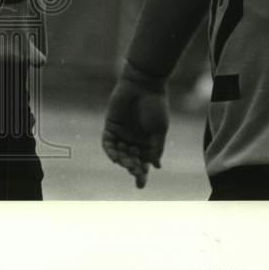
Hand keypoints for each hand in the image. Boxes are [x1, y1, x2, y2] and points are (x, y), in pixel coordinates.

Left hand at [101, 66, 169, 188]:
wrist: (143, 85)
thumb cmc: (155, 106)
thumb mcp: (160, 129)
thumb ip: (156, 147)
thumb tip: (156, 166)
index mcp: (147, 141)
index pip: (143, 161)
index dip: (142, 173)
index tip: (141, 185)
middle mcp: (133, 139)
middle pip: (131, 159)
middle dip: (133, 169)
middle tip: (136, 175)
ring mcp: (121, 133)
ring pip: (120, 154)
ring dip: (123, 161)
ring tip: (128, 165)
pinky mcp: (110, 126)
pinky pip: (108, 144)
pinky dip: (111, 152)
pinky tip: (116, 158)